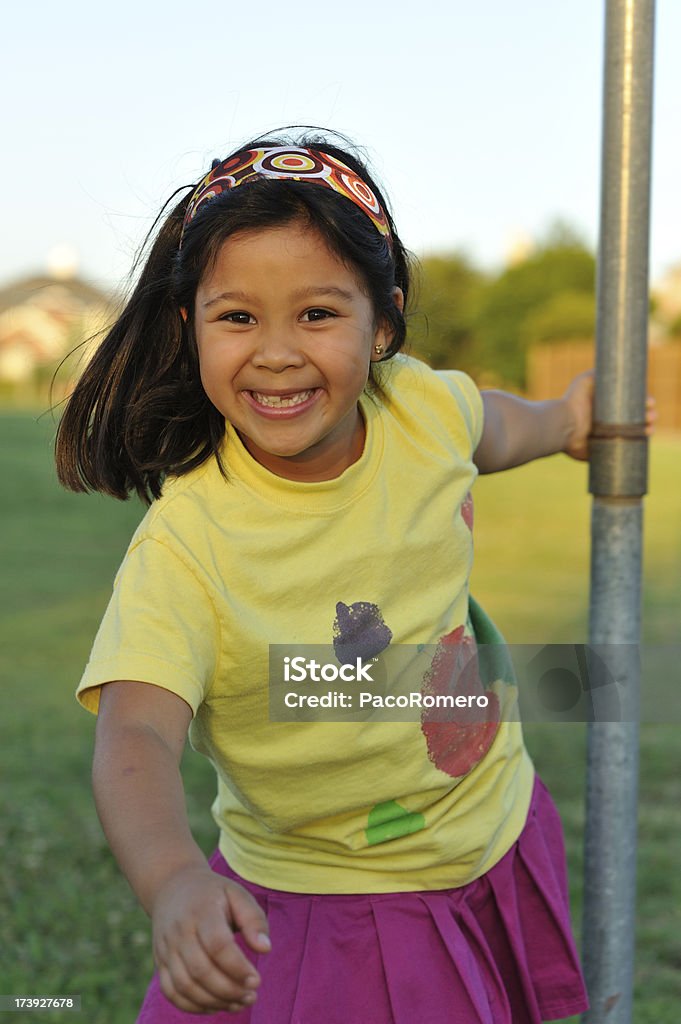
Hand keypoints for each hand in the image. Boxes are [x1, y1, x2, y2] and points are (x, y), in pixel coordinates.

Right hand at [151, 864, 270, 1014]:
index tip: (256, 980)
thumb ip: (254, 919)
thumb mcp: (237, 894)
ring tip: (238, 1003)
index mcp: (201, 910)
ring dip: (214, 1001)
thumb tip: (265, 949)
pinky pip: (171, 993)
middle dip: (229, 990)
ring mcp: (166, 948)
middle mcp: (179, 931)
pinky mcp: (159, 962)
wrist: (172, 887)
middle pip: (201, 970)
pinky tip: (216, 1005)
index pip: (217, 945)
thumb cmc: (213, 894)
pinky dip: (193, 1006)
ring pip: (185, 986)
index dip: (238, 967)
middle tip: (250, 996)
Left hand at [561, 369, 656, 461]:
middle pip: (636, 418)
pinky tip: (644, 438)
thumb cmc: (573, 402)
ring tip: (649, 427)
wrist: (564, 424)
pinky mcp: (605, 449)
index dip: (643, 402)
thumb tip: (611, 364)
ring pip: (635, 433)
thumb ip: (597, 373)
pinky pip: (625, 449)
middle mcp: (610, 421)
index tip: (650, 402)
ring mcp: (609, 436)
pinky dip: (638, 444)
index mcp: (607, 407)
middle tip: (651, 415)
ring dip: (647, 429)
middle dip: (649, 416)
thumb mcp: (585, 381)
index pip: (631, 404)